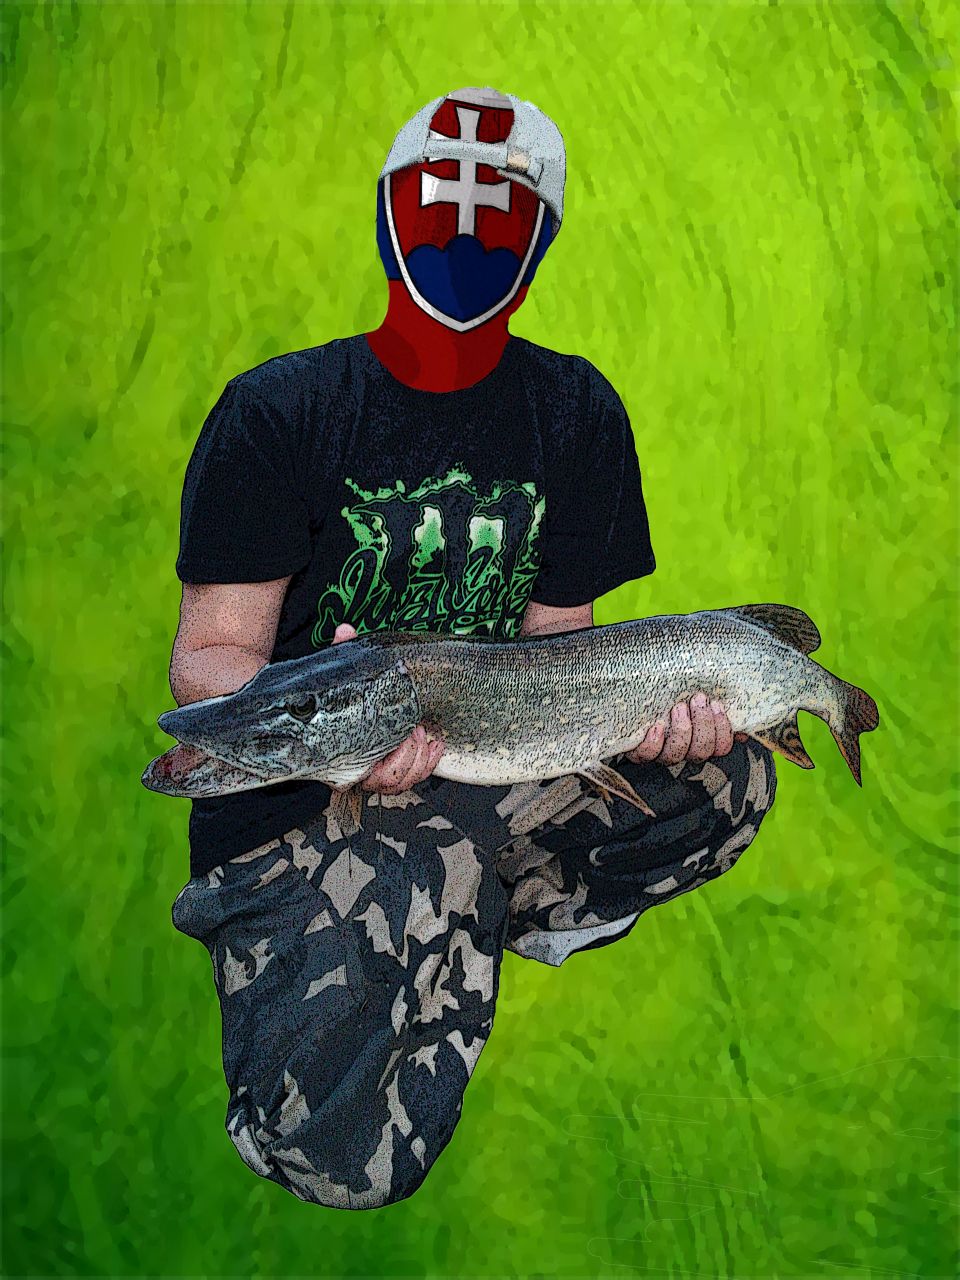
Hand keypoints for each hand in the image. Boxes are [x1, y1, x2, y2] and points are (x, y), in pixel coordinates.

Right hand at [330, 624, 444, 793]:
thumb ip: (344, 653)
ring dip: (418, 759)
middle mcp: (359, 768)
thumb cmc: (348, 694)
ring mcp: (377, 772)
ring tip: (422, 732)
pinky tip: (436, 745)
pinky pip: (413, 778)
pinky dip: (428, 763)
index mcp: (343, 752)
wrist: (352, 703)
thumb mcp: (348, 674)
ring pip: (401, 783)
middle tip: (416, 729)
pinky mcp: (396, 770)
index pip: (360, 775)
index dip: (390, 761)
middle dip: (407, 756)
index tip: (402, 735)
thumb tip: (344, 631)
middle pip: (386, 781)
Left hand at [626, 693, 745, 764]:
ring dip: (682, 731)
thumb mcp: (689, 689)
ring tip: (678, 707)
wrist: (626, 696)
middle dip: (703, 725)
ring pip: (677, 755)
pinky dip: (654, 743)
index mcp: (699, 738)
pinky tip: (657, 726)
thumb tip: (736, 703)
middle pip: (700, 752)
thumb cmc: (666, 691)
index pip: (720, 748)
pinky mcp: (636, 750)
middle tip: (697, 699)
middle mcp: (681, 749)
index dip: (723, 731)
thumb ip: (710, 696)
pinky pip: (646, 755)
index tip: (717, 704)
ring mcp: (659, 752)